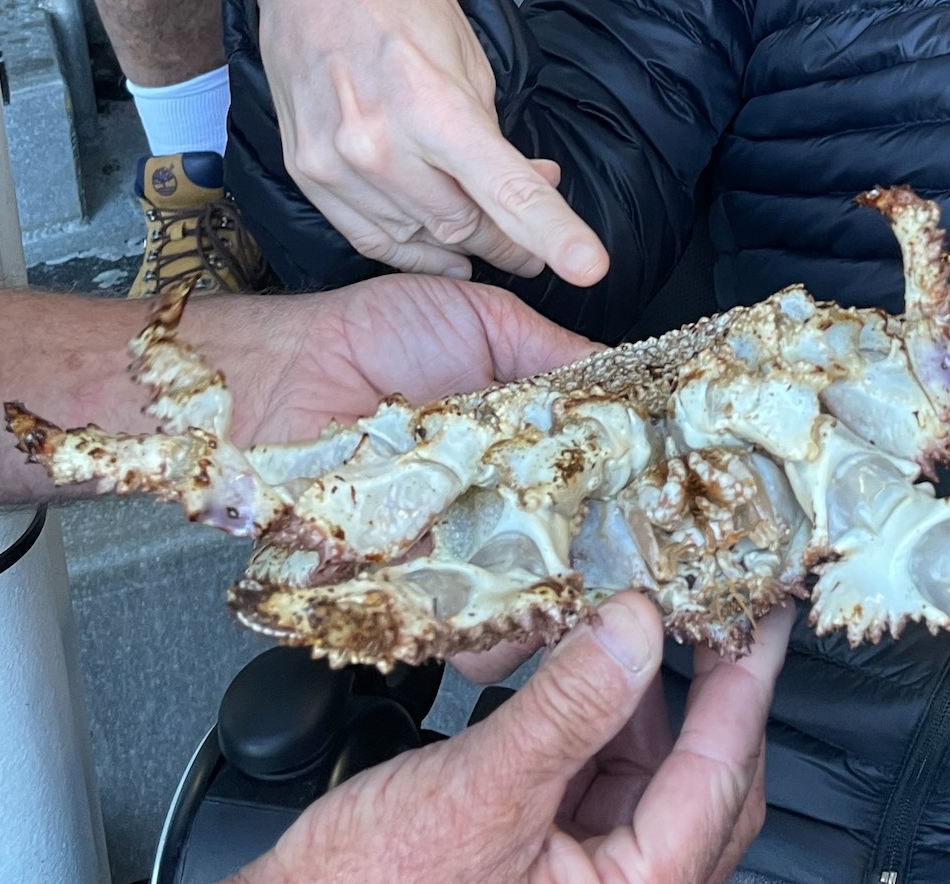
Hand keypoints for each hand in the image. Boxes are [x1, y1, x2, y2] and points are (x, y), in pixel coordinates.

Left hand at [186, 269, 598, 681]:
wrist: (284, 372)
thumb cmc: (375, 335)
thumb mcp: (482, 320)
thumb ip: (553, 352)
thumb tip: (626, 378)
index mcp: (520, 442)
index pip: (589, 482)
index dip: (628, 496)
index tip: (665, 503)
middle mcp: (494, 501)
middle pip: (568, 553)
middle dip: (603, 565)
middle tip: (634, 570)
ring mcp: (453, 546)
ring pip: (521, 601)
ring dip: (551, 604)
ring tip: (575, 597)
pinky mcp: (406, 583)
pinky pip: (455, 624)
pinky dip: (482, 629)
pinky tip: (507, 611)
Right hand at [231, 594, 791, 883]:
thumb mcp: (478, 793)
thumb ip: (566, 708)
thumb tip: (636, 628)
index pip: (721, 774)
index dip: (747, 680)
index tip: (765, 608)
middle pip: (707, 779)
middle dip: (705, 685)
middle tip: (707, 599)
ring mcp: (589, 880)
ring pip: (656, 773)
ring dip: (646, 696)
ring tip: (634, 619)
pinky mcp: (550, 863)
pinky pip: (604, 779)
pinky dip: (600, 719)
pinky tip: (579, 666)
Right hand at [257, 0, 608, 282]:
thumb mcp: (469, 57)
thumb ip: (497, 134)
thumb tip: (534, 185)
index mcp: (432, 105)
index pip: (504, 188)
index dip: (553, 232)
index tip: (590, 268)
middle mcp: (379, 143)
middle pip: (465, 226)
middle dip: (510, 241)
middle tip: (535, 246)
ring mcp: (336, 164)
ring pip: (420, 239)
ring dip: (464, 243)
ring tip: (488, 228)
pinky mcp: (307, 172)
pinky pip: (370, 237)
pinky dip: (412, 249)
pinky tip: (441, 250)